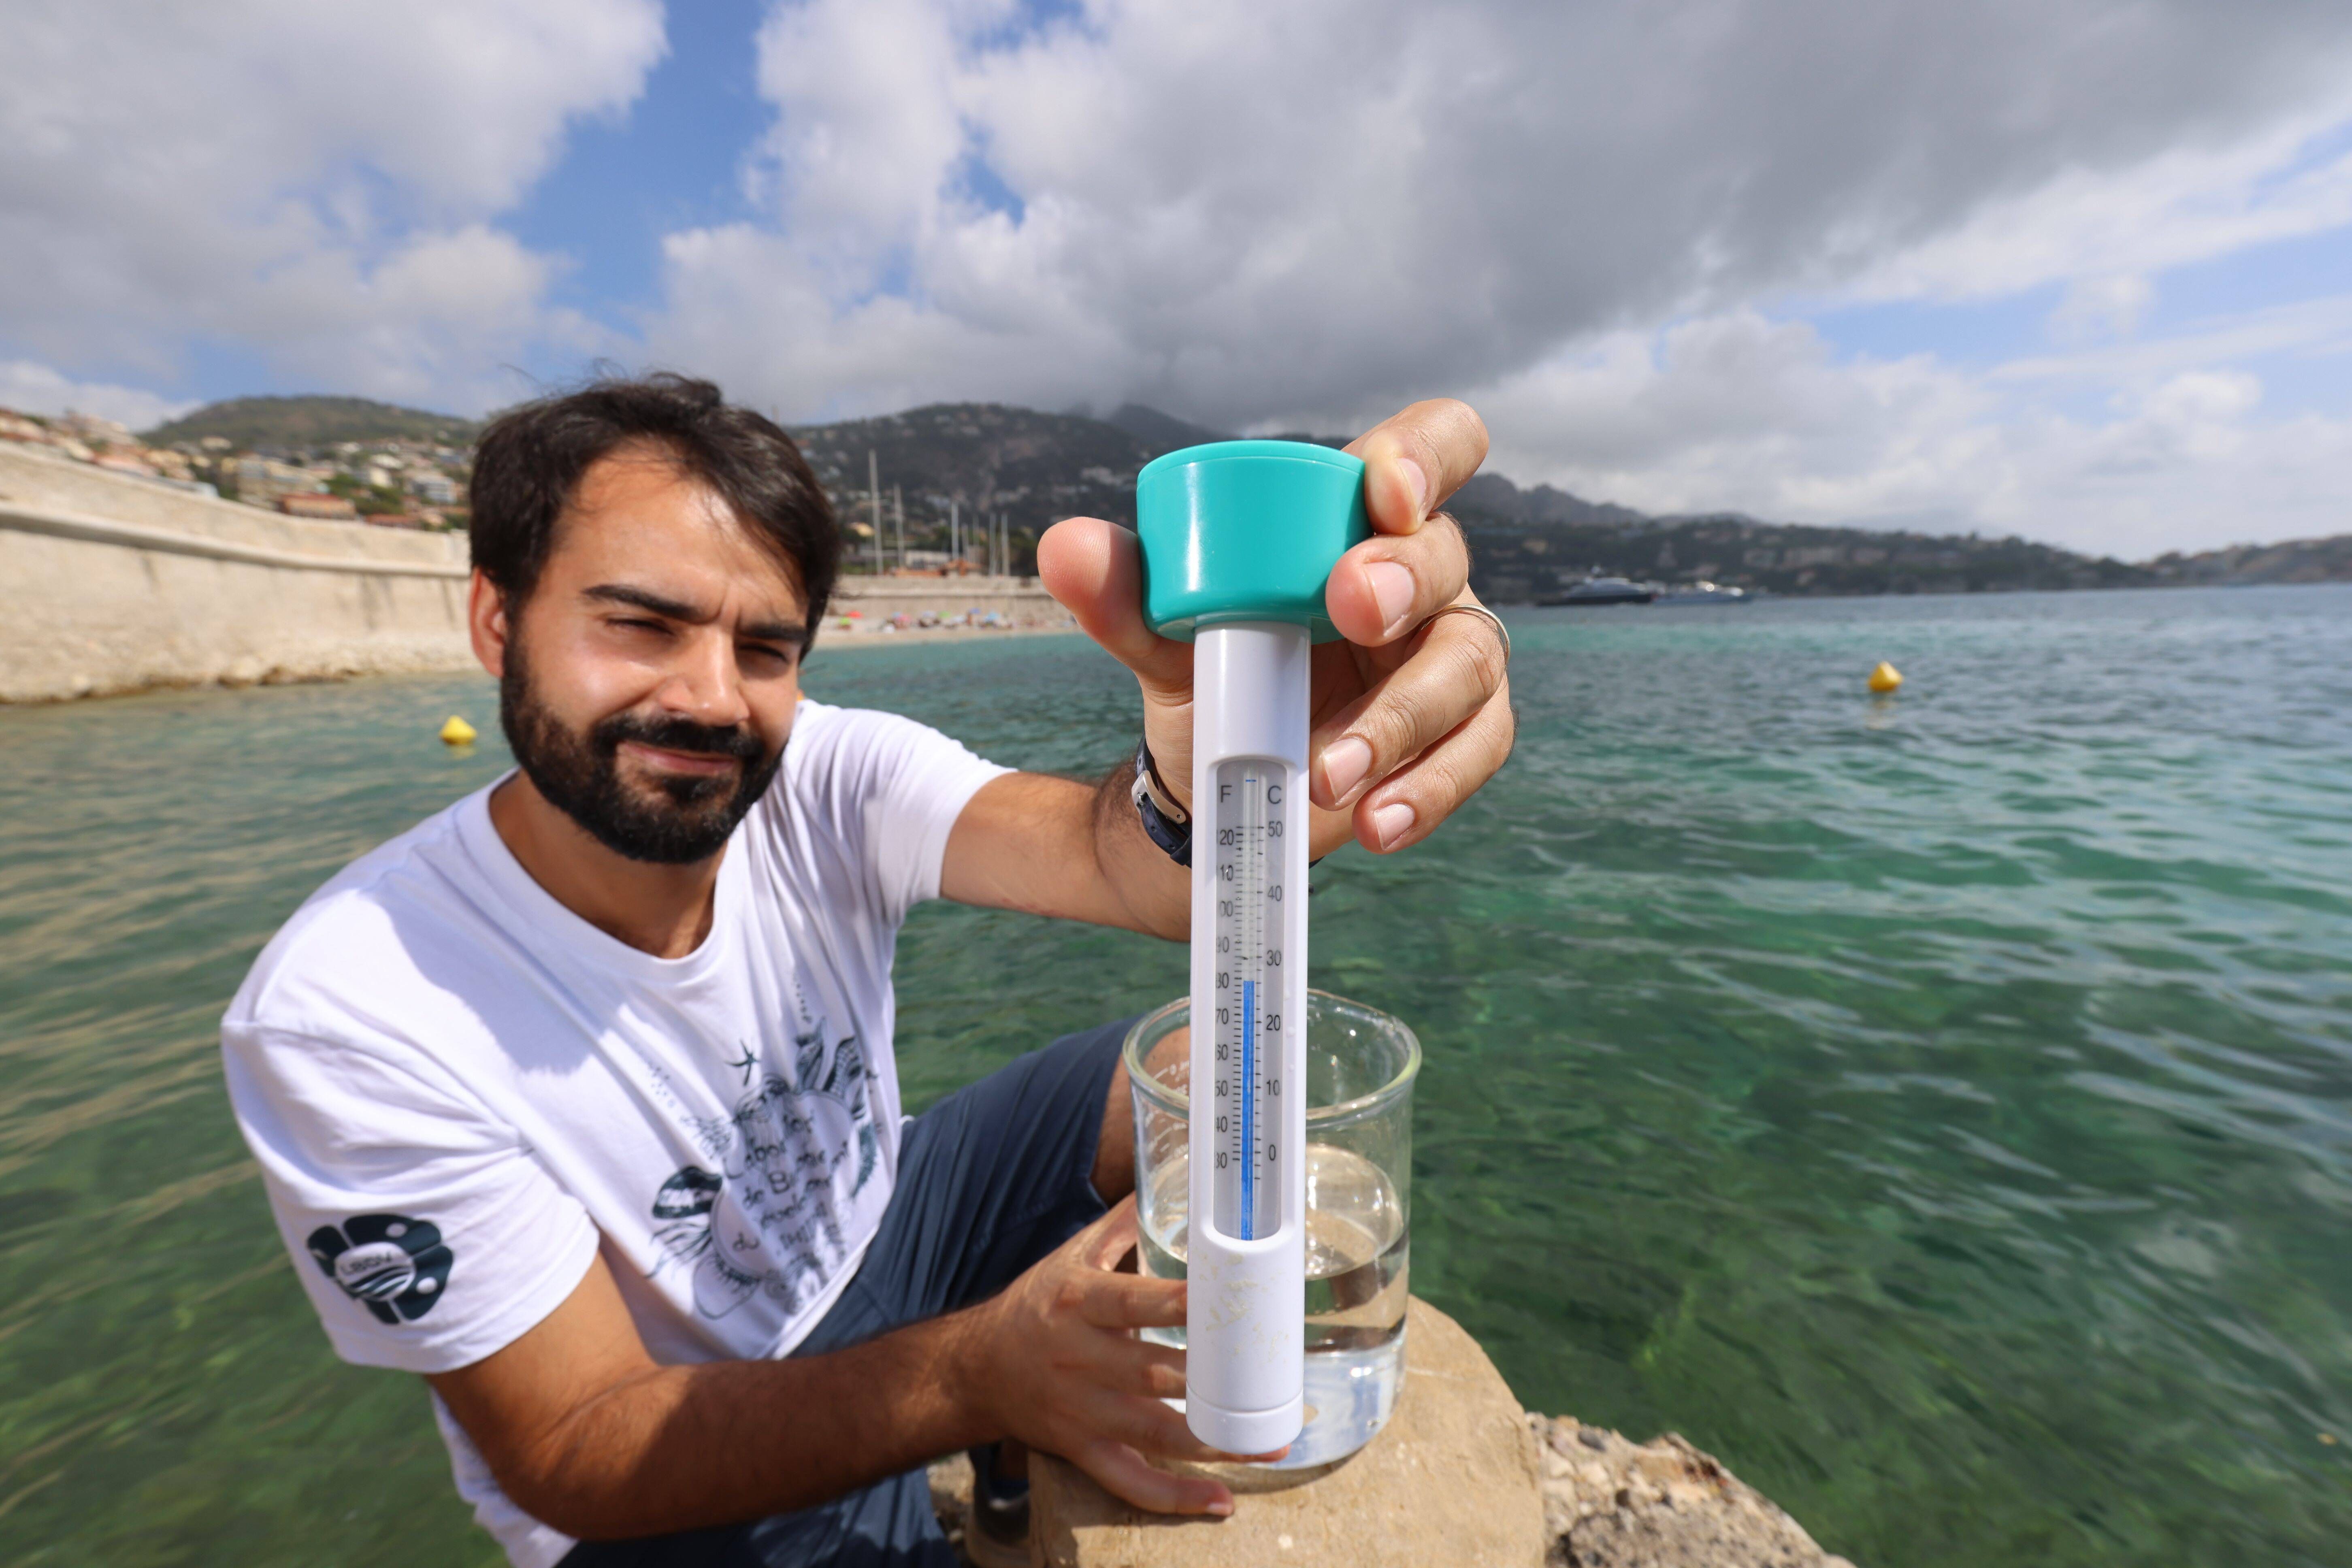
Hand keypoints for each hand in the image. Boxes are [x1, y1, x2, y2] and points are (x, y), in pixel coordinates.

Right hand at [960, 1198, 1265, 1513]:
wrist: (977, 1367)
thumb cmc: (1036, 1305)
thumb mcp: (1070, 1257)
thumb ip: (1122, 1224)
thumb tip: (1172, 1177)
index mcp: (1080, 1303)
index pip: (1135, 1301)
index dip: (1181, 1304)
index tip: (1229, 1300)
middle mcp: (1081, 1359)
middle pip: (1154, 1373)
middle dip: (1212, 1379)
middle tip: (1268, 1376)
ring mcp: (1083, 1411)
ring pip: (1154, 1433)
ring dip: (1214, 1443)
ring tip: (1267, 1443)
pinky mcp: (1082, 1449)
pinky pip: (1130, 1481)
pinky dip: (1176, 1497)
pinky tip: (1221, 1500)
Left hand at [1039, 399, 1513, 856]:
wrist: (1217, 776)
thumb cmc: (1213, 667)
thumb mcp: (1163, 633)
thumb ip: (1123, 592)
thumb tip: (1062, 547)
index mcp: (1359, 520)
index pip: (1430, 447)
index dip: (1423, 455)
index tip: (1382, 491)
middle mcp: (1422, 574)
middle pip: (1446, 555)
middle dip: (1405, 578)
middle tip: (1352, 607)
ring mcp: (1449, 652)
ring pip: (1467, 662)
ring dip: (1402, 717)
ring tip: (1330, 774)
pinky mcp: (1461, 730)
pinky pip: (1474, 748)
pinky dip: (1428, 789)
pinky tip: (1376, 821)